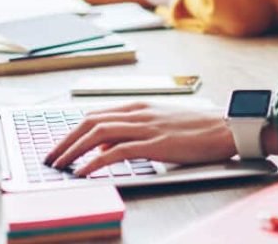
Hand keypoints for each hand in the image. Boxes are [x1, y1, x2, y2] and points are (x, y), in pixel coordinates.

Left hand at [44, 102, 236, 175]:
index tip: (59, 145)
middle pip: (90, 122)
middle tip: (50, 158)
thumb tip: (108, 145)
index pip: (96, 115)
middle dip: (65, 140)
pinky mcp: (155, 143)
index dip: (73, 130)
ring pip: (98, 134)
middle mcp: (139, 112)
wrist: (228, 128)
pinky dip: (94, 162)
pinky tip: (82, 172)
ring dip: (73, 150)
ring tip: (59, 165)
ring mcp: (147, 127)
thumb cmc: (200, 128)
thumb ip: (136, 130)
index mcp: (140, 106)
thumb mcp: (163, 123)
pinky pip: (116, 152)